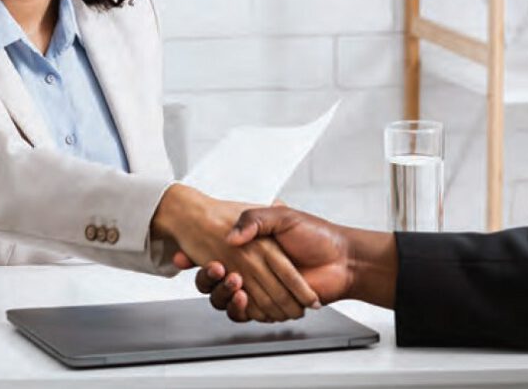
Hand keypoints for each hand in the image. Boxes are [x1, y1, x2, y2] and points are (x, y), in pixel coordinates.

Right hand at [150, 184, 318, 321]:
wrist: (343, 259)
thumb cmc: (315, 234)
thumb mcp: (283, 215)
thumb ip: (256, 219)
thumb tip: (231, 236)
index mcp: (253, 246)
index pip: (215, 252)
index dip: (196, 255)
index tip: (184, 254)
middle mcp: (253, 268)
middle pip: (216, 280)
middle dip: (209, 279)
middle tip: (212, 268)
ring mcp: (260, 288)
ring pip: (227, 299)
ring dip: (225, 294)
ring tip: (233, 284)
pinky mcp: (269, 306)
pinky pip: (246, 313)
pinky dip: (243, 309)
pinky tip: (245, 298)